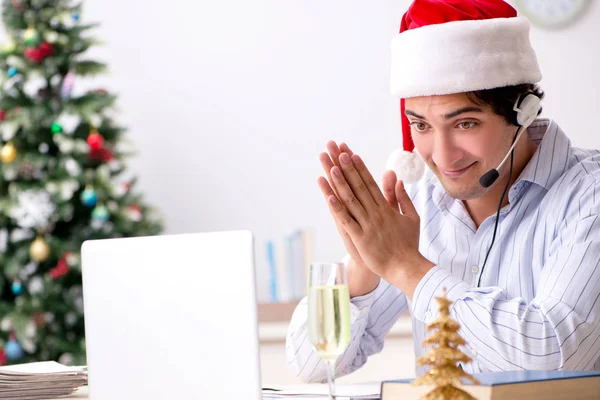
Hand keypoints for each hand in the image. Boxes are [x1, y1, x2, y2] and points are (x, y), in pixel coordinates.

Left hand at [318, 146, 433, 297]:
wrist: (406, 268)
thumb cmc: (408, 244)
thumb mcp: (410, 217)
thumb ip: (401, 198)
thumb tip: (397, 178)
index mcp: (386, 208)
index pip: (370, 183)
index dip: (359, 167)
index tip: (350, 153)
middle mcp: (376, 213)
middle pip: (358, 186)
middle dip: (346, 167)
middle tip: (335, 151)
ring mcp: (367, 225)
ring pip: (351, 200)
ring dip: (339, 183)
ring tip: (329, 167)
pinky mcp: (360, 238)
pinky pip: (347, 221)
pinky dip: (338, 209)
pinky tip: (329, 196)